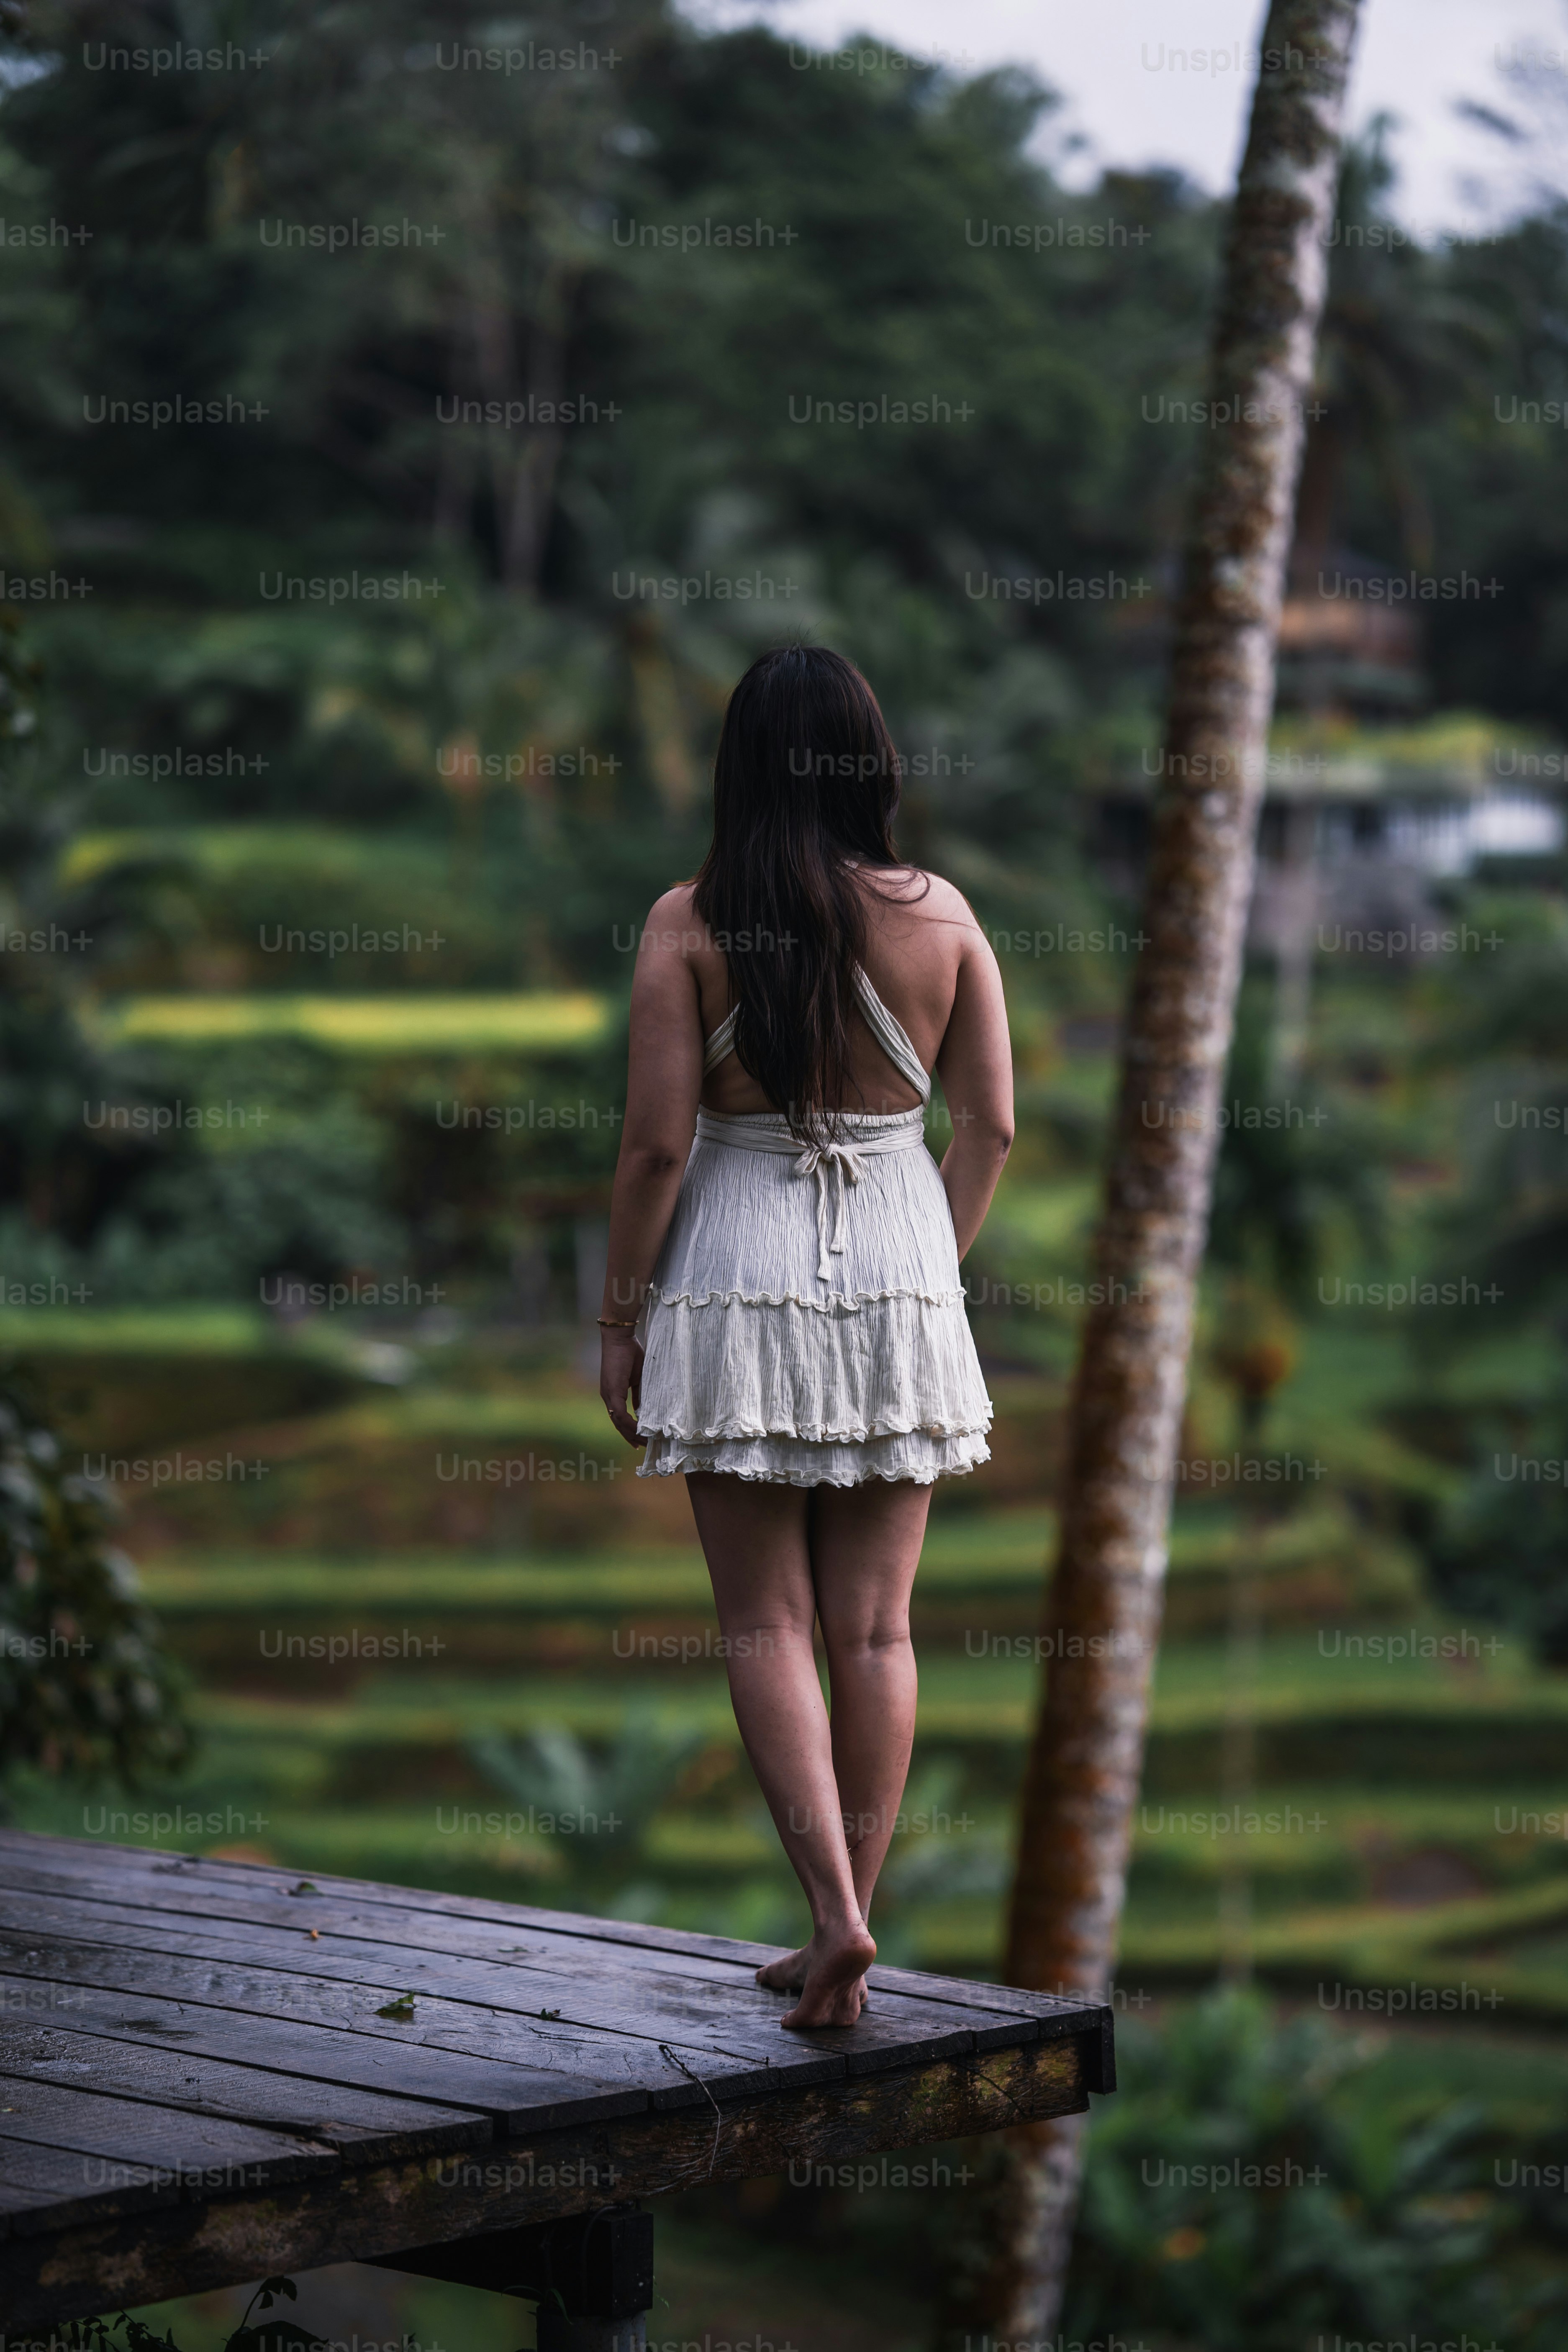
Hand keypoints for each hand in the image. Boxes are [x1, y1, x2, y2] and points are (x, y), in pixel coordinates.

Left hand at [600, 1326, 645, 1445]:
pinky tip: (639, 1430)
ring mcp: (608, 1394)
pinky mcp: (612, 1391)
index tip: (639, 1439)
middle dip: (630, 1436)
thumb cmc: (630, 1352)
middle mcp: (608, 1396)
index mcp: (613, 1392)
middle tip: (642, 1446)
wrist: (620, 1337)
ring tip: (643, 1442)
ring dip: (630, 1433)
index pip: (619, 1417)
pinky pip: (619, 1413)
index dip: (628, 1430)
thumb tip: (642, 1409)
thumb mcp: (638, 1377)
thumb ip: (639, 1394)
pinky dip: (628, 1424)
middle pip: (617, 1423)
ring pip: (617, 1421)